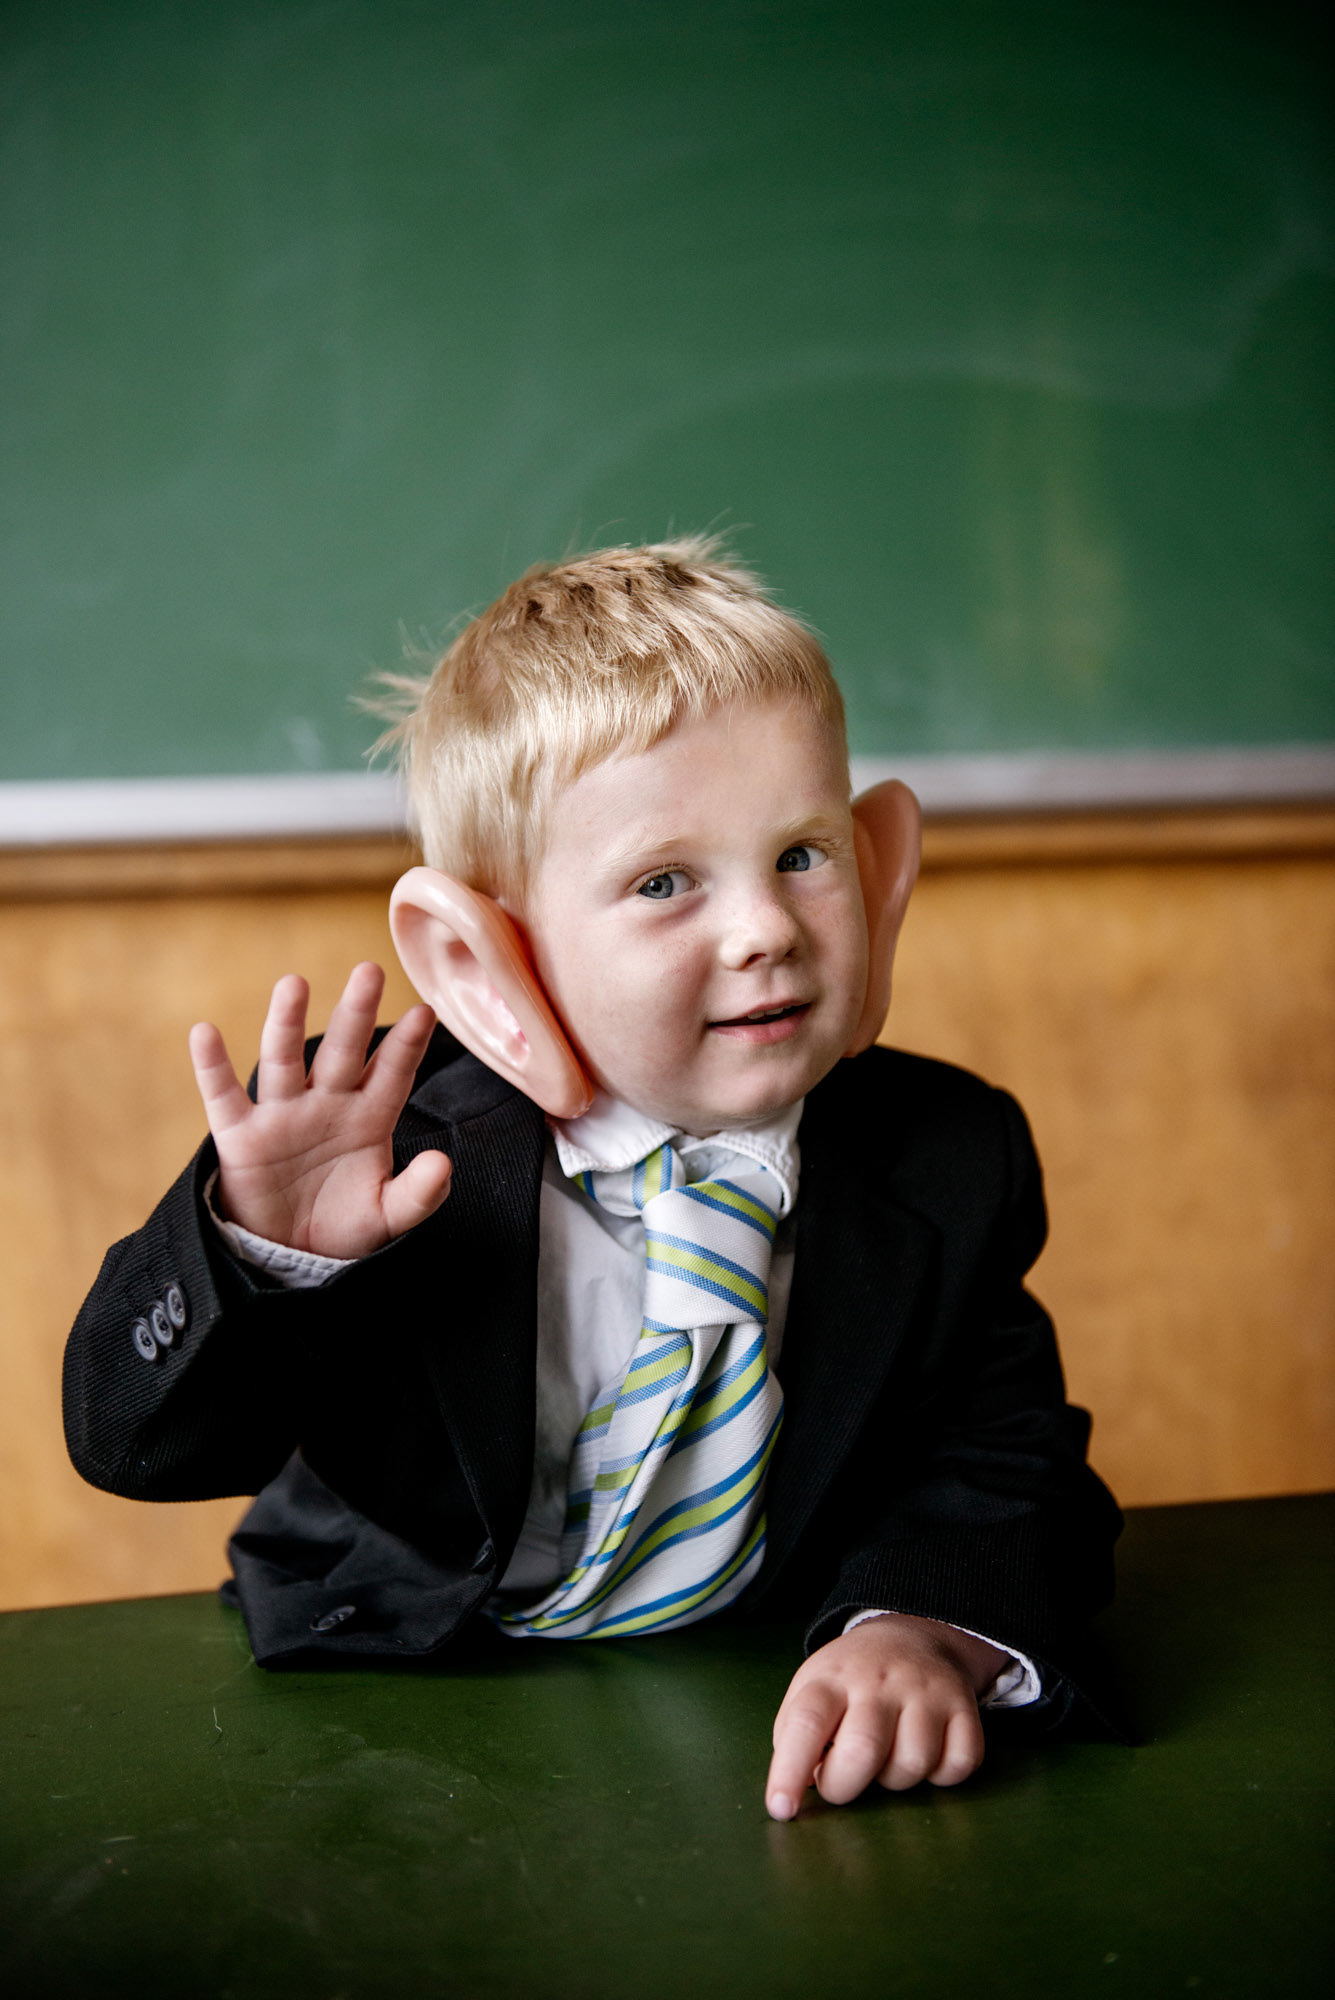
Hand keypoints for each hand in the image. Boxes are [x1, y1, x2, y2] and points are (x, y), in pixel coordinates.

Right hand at [189, 962, 451, 1257]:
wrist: (290, 1255)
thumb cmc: (344, 1224)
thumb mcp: (388, 1216)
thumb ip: (418, 1193)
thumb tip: (442, 1162)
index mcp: (369, 1117)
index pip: (392, 1075)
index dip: (406, 1047)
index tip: (424, 1013)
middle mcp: (327, 1104)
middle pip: (342, 1052)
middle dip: (355, 1014)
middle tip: (370, 971)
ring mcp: (282, 1115)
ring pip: (285, 1060)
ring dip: (287, 1023)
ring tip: (293, 984)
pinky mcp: (241, 1135)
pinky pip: (223, 1096)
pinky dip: (212, 1066)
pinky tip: (204, 1033)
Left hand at [765, 1614, 1008, 1819]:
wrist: (912, 1636)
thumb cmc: (851, 1682)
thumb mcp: (812, 1690)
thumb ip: (796, 1737)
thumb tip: (797, 1788)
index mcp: (832, 1678)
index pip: (806, 1722)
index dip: (790, 1770)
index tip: (782, 1808)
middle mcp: (879, 1681)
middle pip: (862, 1750)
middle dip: (845, 1786)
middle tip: (841, 1781)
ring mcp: (925, 1691)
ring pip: (912, 1765)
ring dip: (894, 1780)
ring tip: (886, 1756)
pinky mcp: (963, 1707)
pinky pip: (957, 1766)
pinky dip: (941, 1775)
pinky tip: (926, 1753)